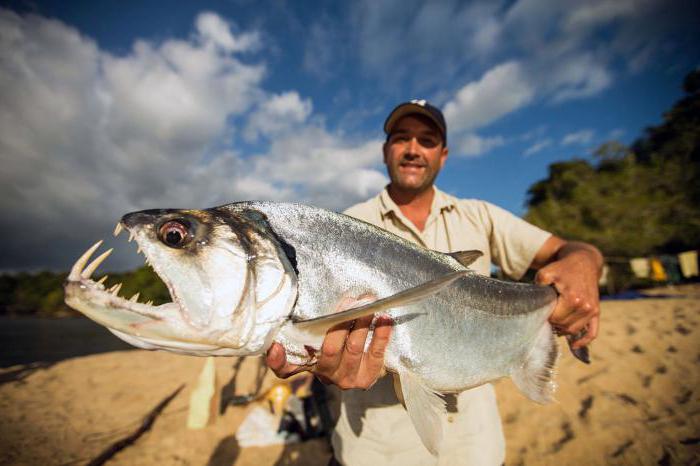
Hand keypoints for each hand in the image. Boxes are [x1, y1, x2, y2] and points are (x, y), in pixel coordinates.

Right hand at [265, 296, 392, 389]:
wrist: (363, 364)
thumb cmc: (335, 344)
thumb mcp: (316, 337)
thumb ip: (305, 327)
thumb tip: (292, 316)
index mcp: (307, 364)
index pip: (285, 368)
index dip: (278, 360)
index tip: (275, 346)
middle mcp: (325, 375)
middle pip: (330, 349)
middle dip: (341, 322)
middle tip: (350, 300)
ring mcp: (347, 379)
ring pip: (354, 349)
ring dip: (362, 324)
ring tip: (369, 305)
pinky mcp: (367, 378)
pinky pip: (376, 355)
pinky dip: (381, 335)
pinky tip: (384, 318)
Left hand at [535, 243, 601, 348]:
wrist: (583, 262)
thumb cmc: (562, 268)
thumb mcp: (545, 273)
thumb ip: (538, 287)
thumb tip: (535, 304)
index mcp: (573, 298)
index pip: (555, 318)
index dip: (545, 316)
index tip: (541, 310)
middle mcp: (585, 306)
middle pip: (564, 326)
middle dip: (553, 322)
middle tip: (546, 315)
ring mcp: (592, 310)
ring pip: (574, 330)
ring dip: (563, 330)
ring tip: (554, 323)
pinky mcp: (596, 311)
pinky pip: (592, 332)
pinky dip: (583, 340)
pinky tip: (574, 346)